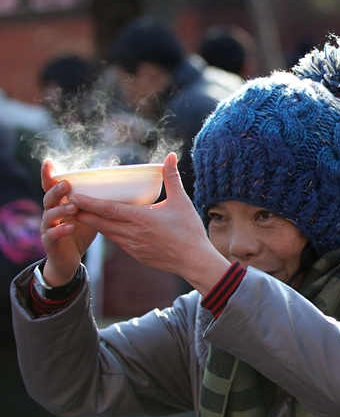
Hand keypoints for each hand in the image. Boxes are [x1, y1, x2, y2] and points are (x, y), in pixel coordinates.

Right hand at [39, 160, 97, 285]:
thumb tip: (123, 185)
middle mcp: (51, 212)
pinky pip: (52, 234)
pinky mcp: (49, 242)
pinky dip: (60, 230)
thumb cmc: (81, 231)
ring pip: (49, 215)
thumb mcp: (90, 213)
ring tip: (73, 207)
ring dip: (61, 209)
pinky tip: (71, 226)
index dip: (48, 174)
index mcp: (60, 202)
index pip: (51, 186)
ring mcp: (47, 227)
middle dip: (56, 190)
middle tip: (67, 184)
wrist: (68, 258)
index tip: (48, 162)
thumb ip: (98, 199)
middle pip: (49, 197)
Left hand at [69, 152, 230, 294]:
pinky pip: (117, 242)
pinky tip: (107, 228)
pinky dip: (109, 233)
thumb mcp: (181, 201)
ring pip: (106, 233)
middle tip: (67, 204)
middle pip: (99, 223)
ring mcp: (132, 247)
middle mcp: (132, 234)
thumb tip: (171, 156)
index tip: (72, 196)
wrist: (194, 260)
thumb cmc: (189, 230)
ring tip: (81, 214)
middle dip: (81, 213)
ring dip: (93, 223)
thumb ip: (172, 178)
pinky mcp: (136, 255)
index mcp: (140, 219)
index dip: (87, 203)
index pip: (107, 209)